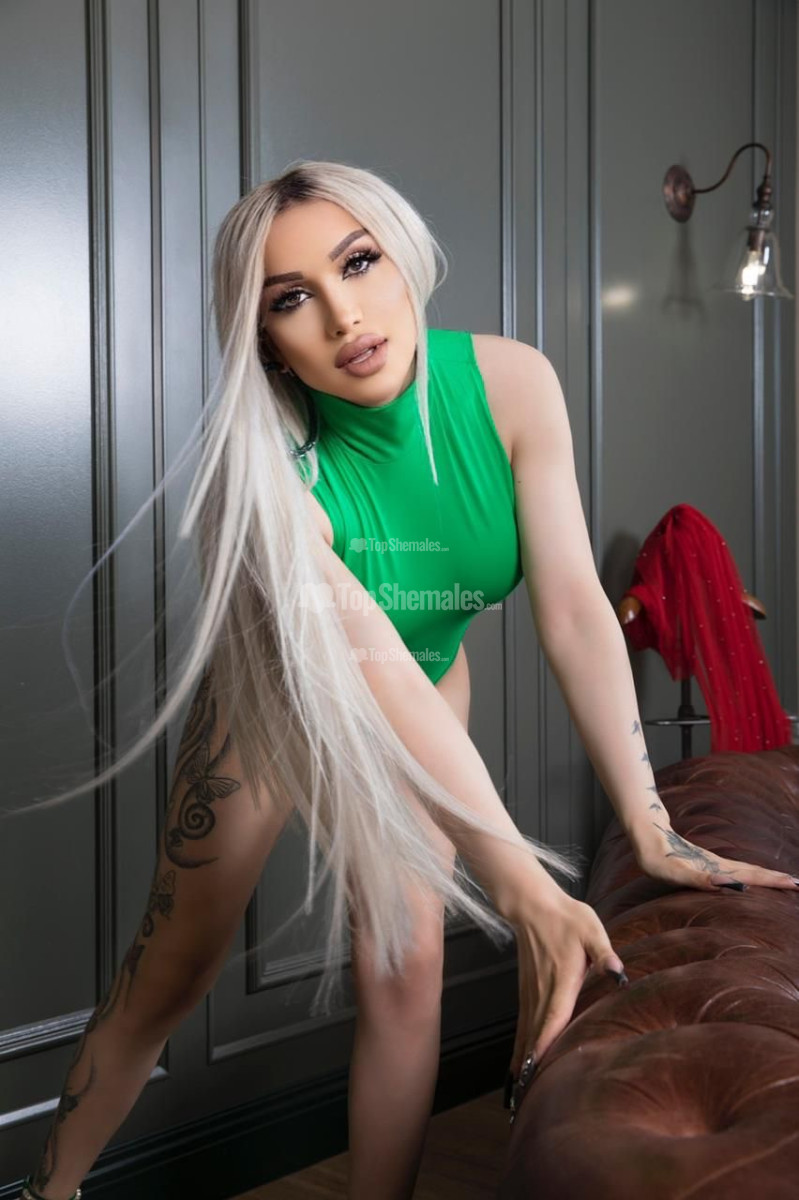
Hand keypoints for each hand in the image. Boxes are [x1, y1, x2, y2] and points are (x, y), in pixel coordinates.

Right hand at [505, 884, 626, 1124]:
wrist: (534, 905)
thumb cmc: (567, 916)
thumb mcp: (591, 928)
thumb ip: (605, 953)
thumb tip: (620, 974)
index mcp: (561, 979)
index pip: (552, 1018)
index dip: (545, 1046)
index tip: (535, 1071)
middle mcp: (542, 991)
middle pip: (534, 1035)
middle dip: (529, 1068)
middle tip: (522, 1100)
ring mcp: (530, 991)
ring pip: (525, 1032)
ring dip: (521, 1062)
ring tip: (516, 1092)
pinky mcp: (526, 990)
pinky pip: (522, 1024)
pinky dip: (519, 1046)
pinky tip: (517, 1063)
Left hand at [632, 816, 798, 892]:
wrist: (647, 836)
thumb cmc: (658, 857)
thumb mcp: (676, 873)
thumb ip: (699, 880)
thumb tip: (726, 885)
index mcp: (716, 870)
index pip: (751, 876)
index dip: (773, 882)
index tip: (795, 884)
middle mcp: (718, 867)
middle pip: (753, 873)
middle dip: (776, 880)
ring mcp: (713, 865)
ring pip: (746, 871)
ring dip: (766, 877)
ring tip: (785, 881)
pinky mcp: (704, 865)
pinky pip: (732, 871)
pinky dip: (747, 875)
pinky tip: (751, 879)